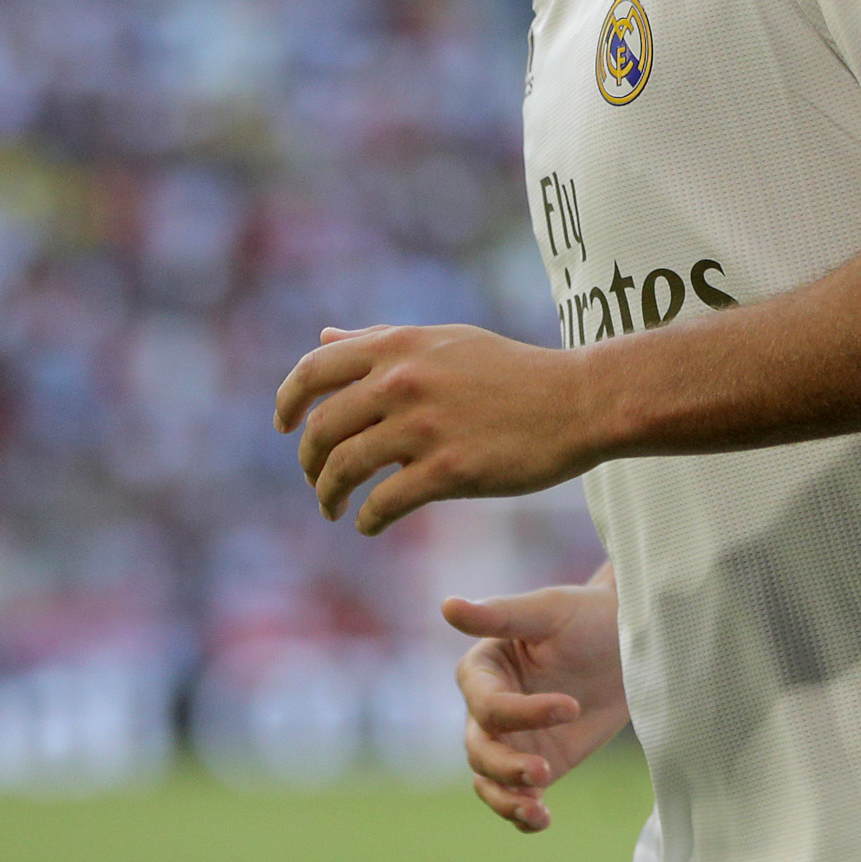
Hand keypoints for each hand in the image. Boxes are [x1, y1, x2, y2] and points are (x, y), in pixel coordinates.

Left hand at [275, 324, 595, 534]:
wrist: (577, 401)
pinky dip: (367, 520)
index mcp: (400, 346)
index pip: (314, 370)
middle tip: (315, 480)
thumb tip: (323, 337)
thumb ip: (380, 339)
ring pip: (344, 468)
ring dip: (328, 495)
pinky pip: (383, 503)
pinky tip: (370, 524)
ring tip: (334, 509)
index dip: (286, 401)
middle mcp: (403, 381)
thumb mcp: (444, 340)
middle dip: (308, 461)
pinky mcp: (448, 471)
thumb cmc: (512, 372)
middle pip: (321, 427)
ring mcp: (424, 426)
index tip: (283, 427)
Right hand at [447, 577, 628, 832]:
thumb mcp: (547, 611)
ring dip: (507, 799)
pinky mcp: (539, 762)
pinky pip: (519, 797)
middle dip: (508, 766)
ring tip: (538, 810)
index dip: (522, 713)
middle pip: (480, 750)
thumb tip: (447, 605)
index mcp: (483, 671)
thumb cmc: (587, 616)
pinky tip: (543, 820)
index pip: (486, 704)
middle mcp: (488, 709)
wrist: (631, 641)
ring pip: (490, 781)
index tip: (571, 707)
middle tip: (546, 770)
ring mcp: (512, 740)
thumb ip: (499, 615)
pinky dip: (522, 814)